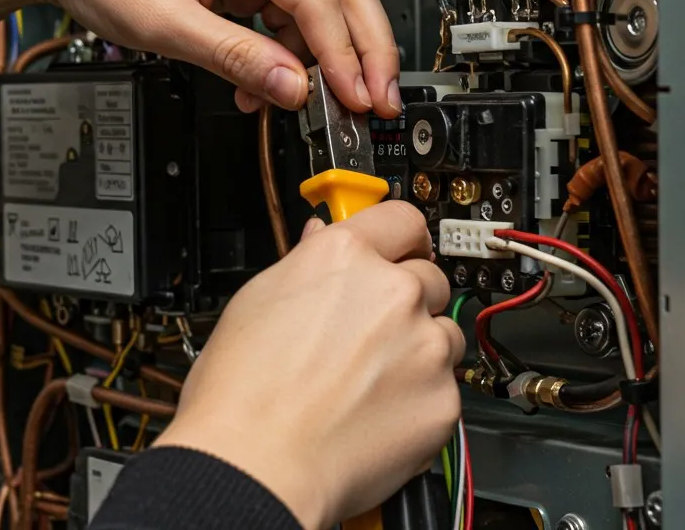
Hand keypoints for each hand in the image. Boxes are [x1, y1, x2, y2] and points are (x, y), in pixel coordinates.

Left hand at [0, 0, 401, 115]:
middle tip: (376, 103)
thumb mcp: (161, 21)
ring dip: (325, 55)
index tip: (357, 99)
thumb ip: (232, 56)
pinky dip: (288, 50)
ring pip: (321, 1)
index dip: (344, 53)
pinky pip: (287, 10)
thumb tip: (292, 87)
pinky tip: (269, 84)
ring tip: (319, 106)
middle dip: (365, 50)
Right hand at [150, 203, 463, 528]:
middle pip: (428, 277)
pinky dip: (419, 400)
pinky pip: (444, 389)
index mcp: (343, 257)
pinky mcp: (442, 401)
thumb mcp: (256, 302)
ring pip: (442, 334)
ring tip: (366, 382)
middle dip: (406, 300)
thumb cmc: (240, 393)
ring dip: (418, 350)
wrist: (255, 465)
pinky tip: (374, 414)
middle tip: (369, 334)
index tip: (403, 248)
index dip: (402, 236)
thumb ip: (305, 264)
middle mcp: (392, 293)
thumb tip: (323, 240)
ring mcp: (424, 347)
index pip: (401, 218)